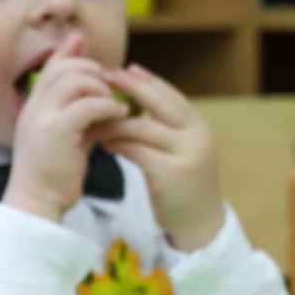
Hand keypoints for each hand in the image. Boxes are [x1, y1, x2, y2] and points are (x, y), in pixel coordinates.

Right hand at [4, 38, 123, 223]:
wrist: (37, 202)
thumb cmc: (54, 174)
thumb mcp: (64, 138)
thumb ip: (75, 115)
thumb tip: (97, 99)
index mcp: (34, 107)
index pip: (49, 68)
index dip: (67, 52)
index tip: (82, 40)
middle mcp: (34, 108)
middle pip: (63, 68)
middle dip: (92, 69)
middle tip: (112, 83)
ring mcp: (42, 118)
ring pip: (74, 80)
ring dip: (102, 88)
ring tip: (117, 105)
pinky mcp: (56, 132)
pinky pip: (86, 106)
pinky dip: (108, 107)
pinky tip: (121, 115)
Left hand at [94, 65, 224, 250]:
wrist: (200, 225)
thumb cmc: (183, 187)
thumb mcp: (181, 151)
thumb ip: (167, 128)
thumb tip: (140, 100)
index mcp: (199, 128)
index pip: (171, 95)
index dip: (148, 81)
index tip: (124, 69)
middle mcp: (197, 137)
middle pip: (160, 103)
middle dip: (132, 88)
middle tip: (106, 77)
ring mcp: (187, 154)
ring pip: (143, 127)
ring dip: (115, 120)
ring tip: (95, 116)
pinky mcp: (170, 173)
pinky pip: (136, 150)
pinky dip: (117, 143)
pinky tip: (103, 141)